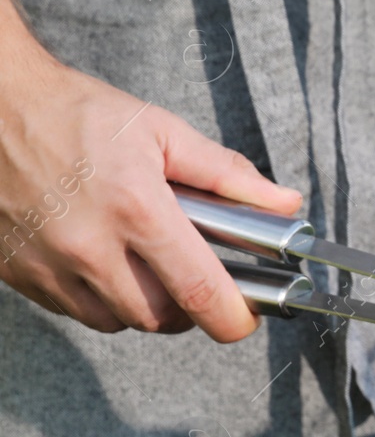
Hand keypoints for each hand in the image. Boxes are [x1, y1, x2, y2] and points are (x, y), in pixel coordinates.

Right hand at [0, 30, 301, 340]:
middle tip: (196, 281)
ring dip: (143, 308)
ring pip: (116, 321)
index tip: (245, 319)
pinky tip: (106, 263)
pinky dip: (100, 300)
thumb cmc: (79, 114)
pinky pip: (74, 311)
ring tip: (149, 268)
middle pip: (159, 318)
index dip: (233, 318)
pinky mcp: (20, 274)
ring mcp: (49, 265)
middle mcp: (90, 246)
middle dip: (188, 309)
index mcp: (137, 209)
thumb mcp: (163, 132)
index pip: (198, 291)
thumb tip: (286, 203)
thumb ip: (227, 175)